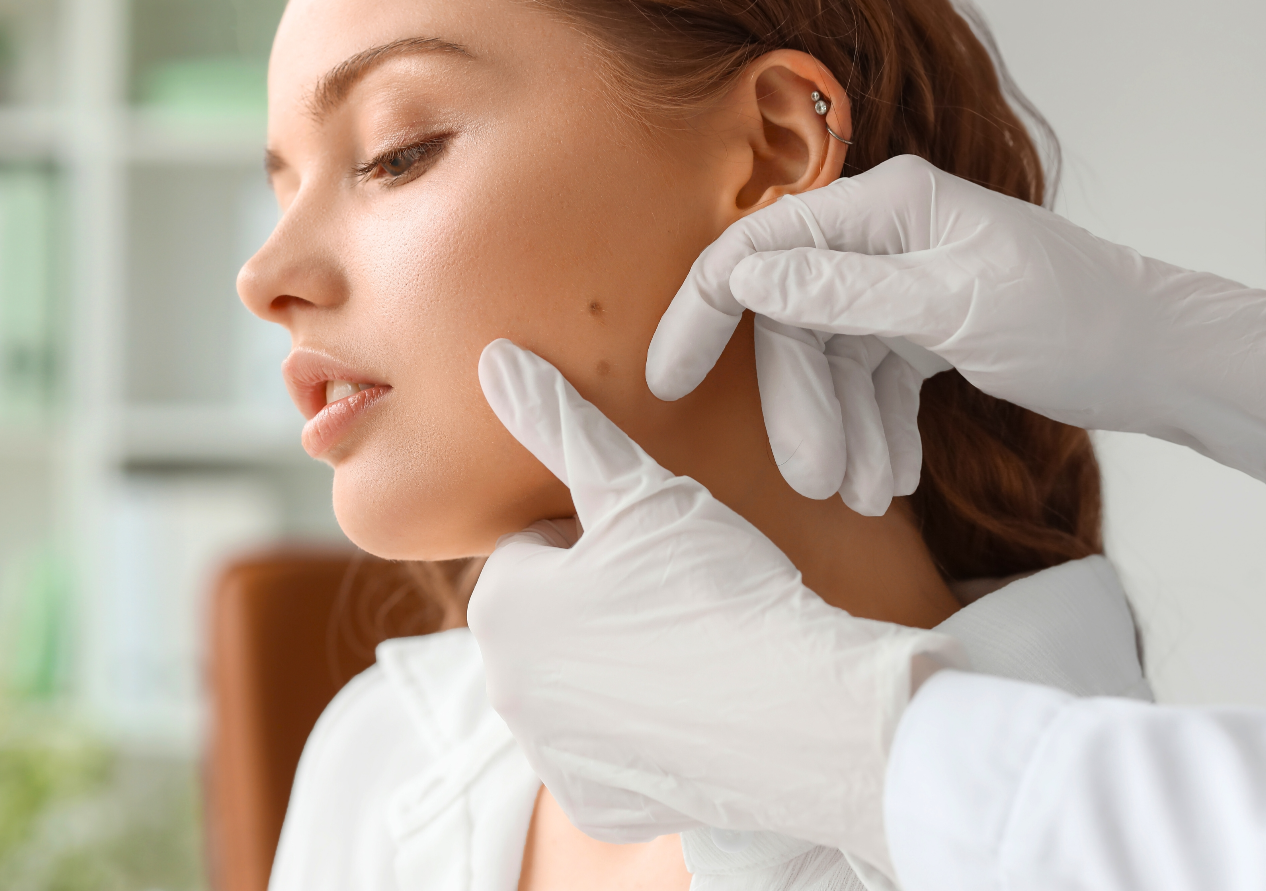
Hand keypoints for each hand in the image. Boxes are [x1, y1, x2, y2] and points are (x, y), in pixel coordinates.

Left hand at [468, 339, 963, 877]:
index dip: (600, 534)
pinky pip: (606, 747)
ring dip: (617, 660)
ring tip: (693, 642)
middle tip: (679, 591)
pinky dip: (640, 726)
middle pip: (551, 617)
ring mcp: (549, 755)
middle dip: (599, 599)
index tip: (655, 545)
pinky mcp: (598, 803)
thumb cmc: (714, 586)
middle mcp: (504, 691)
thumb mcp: (637, 490)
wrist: (799, 711)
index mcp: (501, 609)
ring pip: (577, 681)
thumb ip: (561, 424)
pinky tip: (694, 704)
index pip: (538, 547)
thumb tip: (494, 359)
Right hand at [648, 154, 1265, 487]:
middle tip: (814, 482)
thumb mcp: (954, 306)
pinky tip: (893, 477)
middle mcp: (882, 239)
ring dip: (843, 433)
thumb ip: (843, 291)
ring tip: (868, 496)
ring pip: (832, 365)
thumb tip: (743, 278)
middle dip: (804, 409)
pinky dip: (875, 431)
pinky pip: (871, 383)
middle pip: (796, 327)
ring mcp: (898, 285)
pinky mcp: (918, 329)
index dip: (705, 314)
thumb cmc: (1076, 317)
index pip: (760, 251)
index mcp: (885, 208)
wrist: (1156, 359)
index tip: (669, 381)